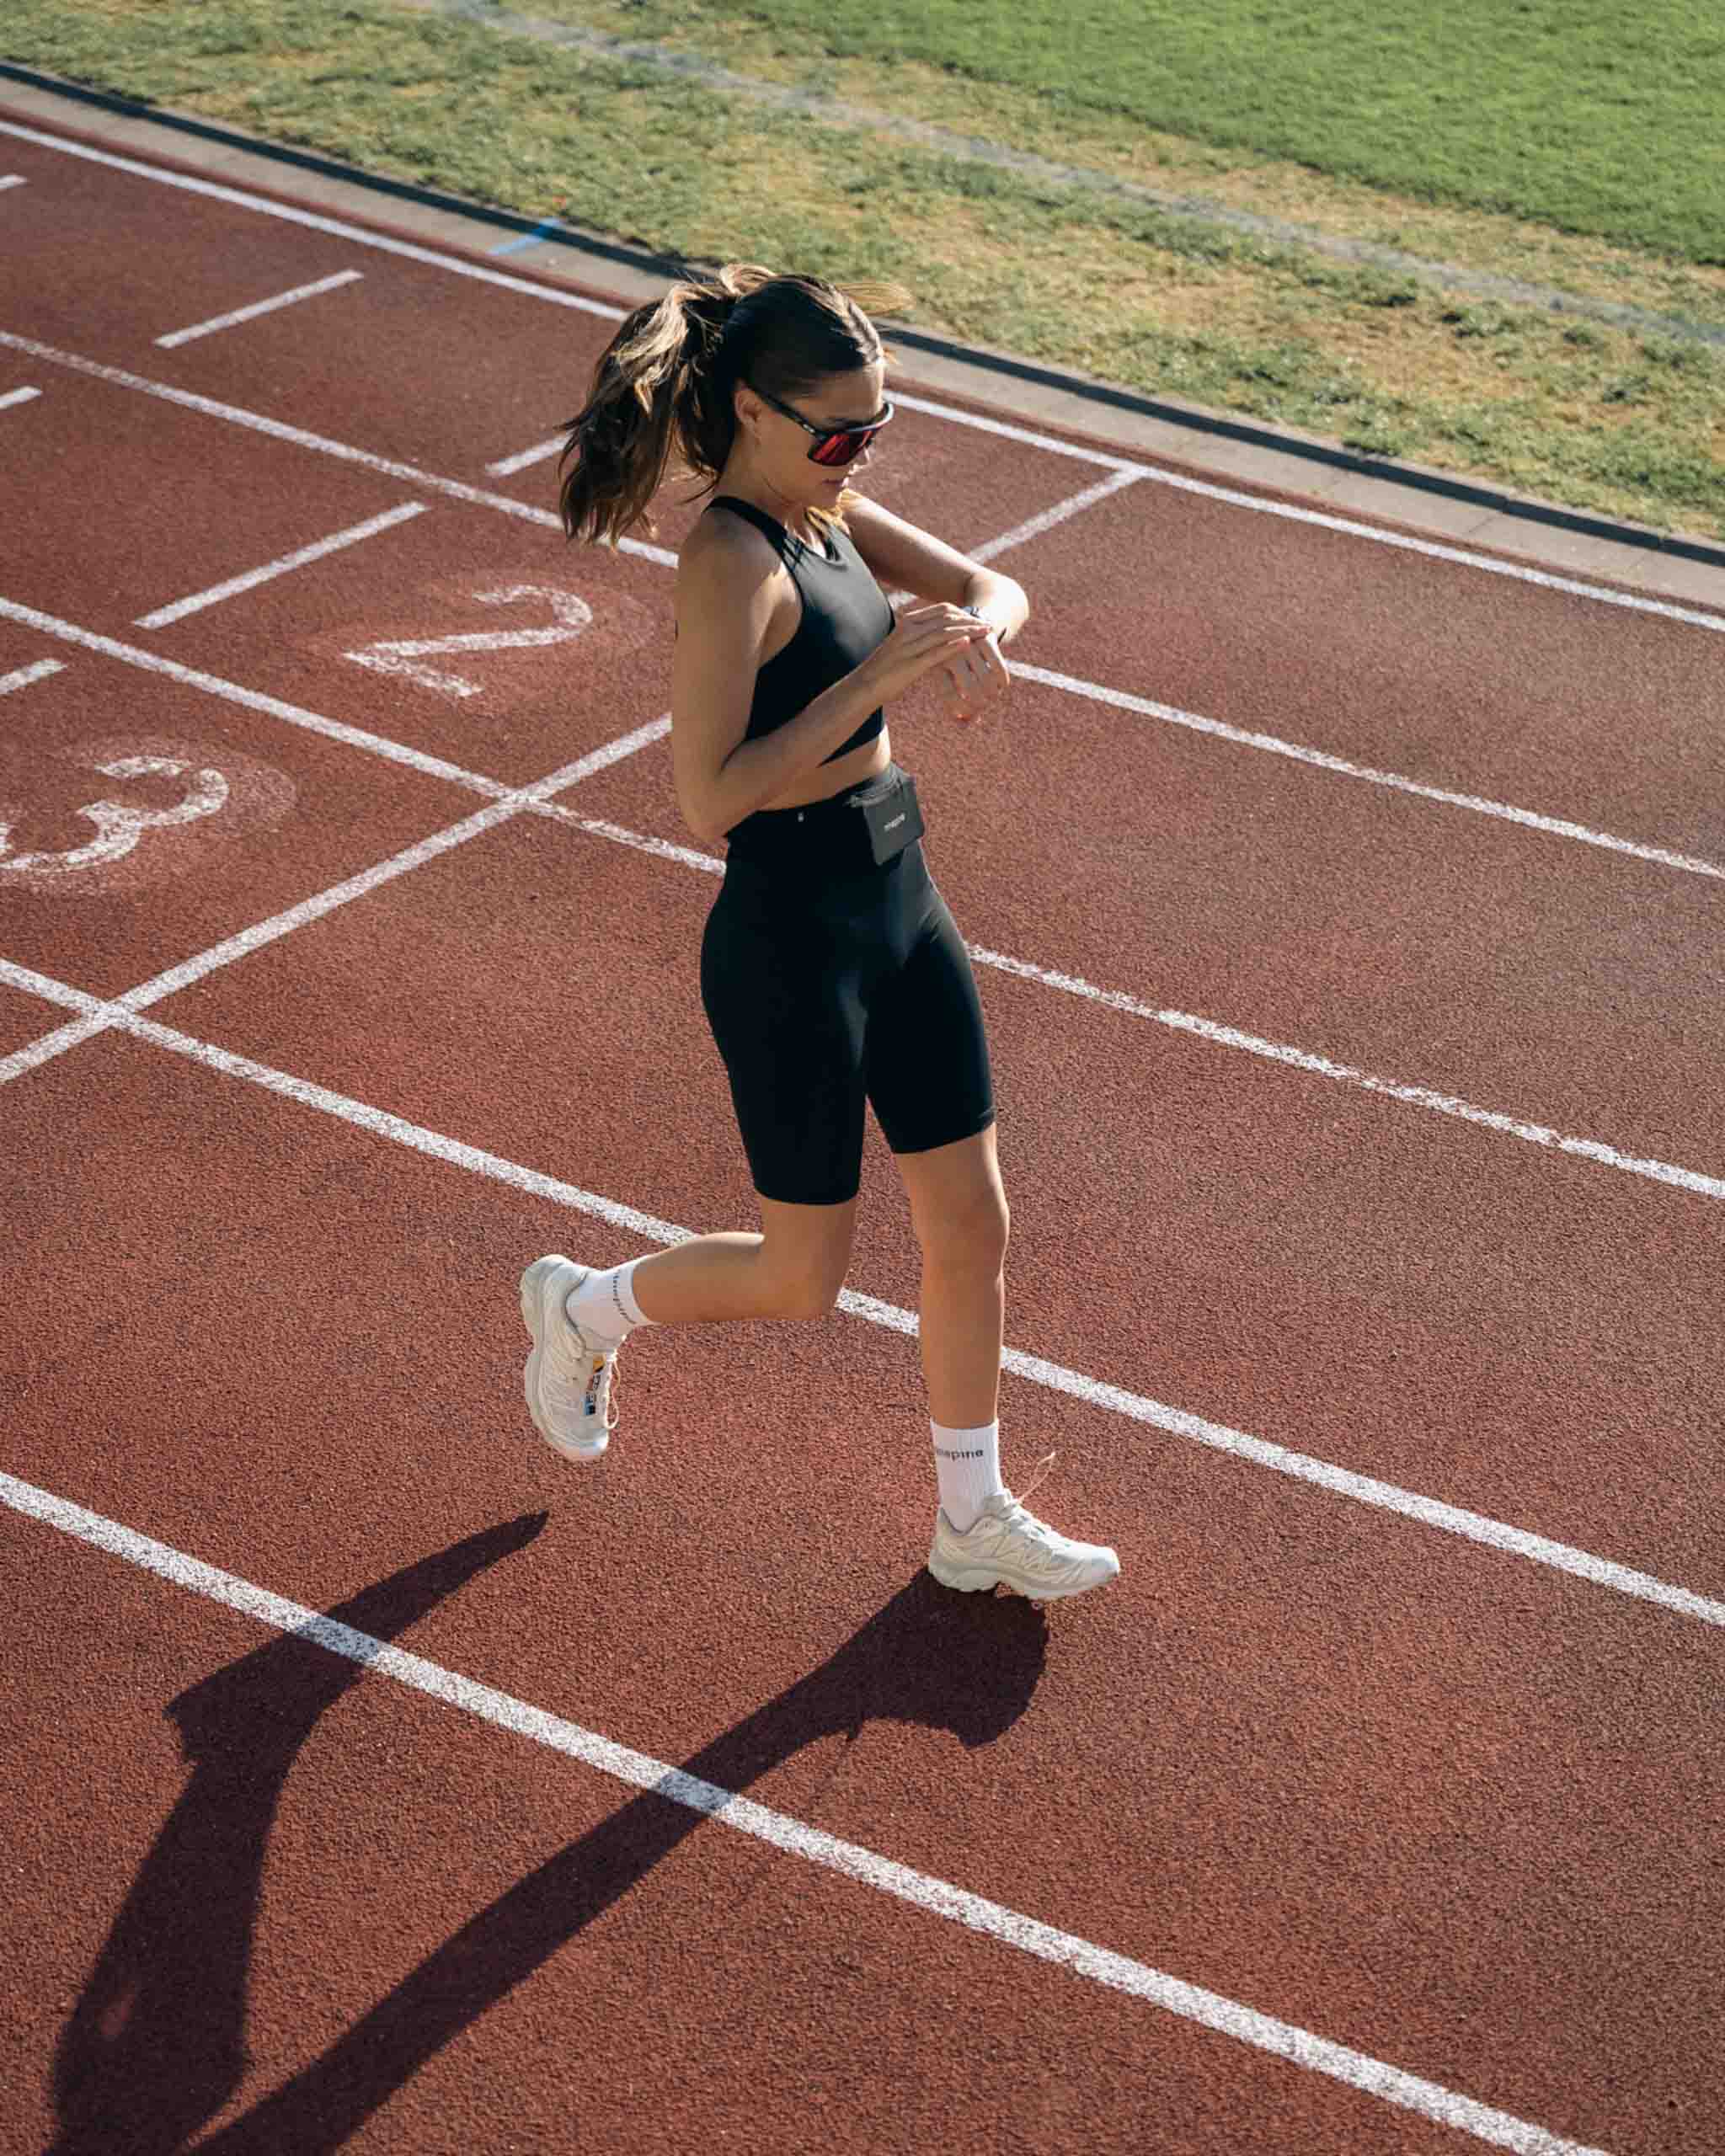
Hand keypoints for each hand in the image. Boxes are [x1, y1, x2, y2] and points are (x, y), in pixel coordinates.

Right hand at [858, 604, 992, 703]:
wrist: (865, 686)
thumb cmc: (886, 669)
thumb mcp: (904, 646)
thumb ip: (920, 637)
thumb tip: (940, 634)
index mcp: (908, 623)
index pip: (941, 610)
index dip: (963, 612)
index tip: (977, 618)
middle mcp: (909, 630)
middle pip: (946, 618)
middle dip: (970, 620)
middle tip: (987, 625)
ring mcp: (910, 647)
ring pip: (945, 632)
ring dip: (968, 631)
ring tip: (985, 632)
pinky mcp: (911, 665)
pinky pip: (936, 652)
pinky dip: (953, 646)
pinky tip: (968, 644)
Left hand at [940, 616, 1010, 724]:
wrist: (968, 622)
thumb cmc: (956, 660)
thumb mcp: (950, 678)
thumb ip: (956, 704)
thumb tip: (963, 726)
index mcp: (935, 664)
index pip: (948, 695)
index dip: (961, 709)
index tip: (970, 715)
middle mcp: (950, 654)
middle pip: (970, 690)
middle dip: (981, 703)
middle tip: (985, 705)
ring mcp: (968, 645)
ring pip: (986, 680)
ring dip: (993, 694)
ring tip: (993, 696)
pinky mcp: (985, 639)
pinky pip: (998, 667)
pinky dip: (1002, 681)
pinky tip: (1002, 685)